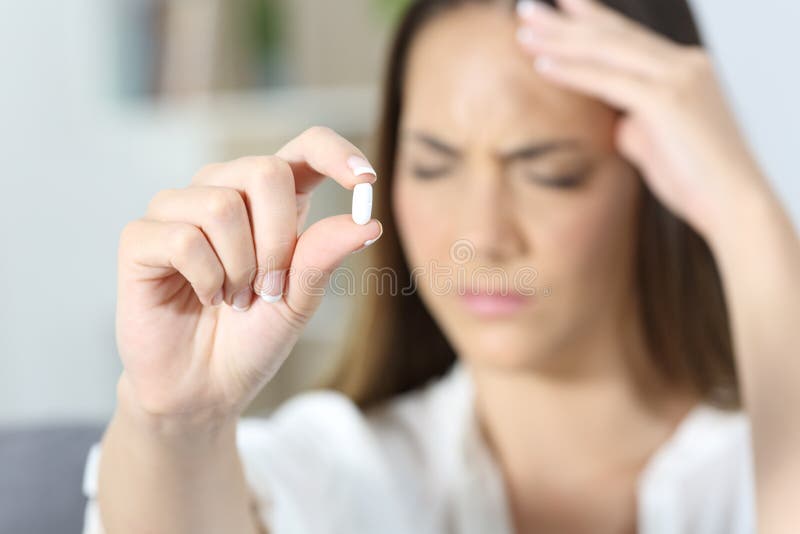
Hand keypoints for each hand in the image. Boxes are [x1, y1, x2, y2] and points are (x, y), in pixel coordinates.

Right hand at [115, 126, 381, 428]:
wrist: (205, 387)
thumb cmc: (253, 337)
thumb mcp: (299, 300)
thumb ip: (323, 257)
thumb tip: (368, 224)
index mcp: (270, 200)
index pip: (305, 147)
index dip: (336, 153)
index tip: (366, 180)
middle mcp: (223, 191)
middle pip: (265, 171)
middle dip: (278, 239)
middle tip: (269, 287)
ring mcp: (178, 209)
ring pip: (221, 205)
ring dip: (240, 266)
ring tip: (235, 298)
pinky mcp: (141, 237)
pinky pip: (184, 239)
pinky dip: (206, 279)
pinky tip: (204, 297)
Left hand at [515, 0, 767, 238]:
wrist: (733, 206)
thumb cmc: (695, 180)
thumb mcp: (656, 142)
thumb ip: (634, 122)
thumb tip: (616, 120)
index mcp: (684, 68)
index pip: (628, 36)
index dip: (591, 17)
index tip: (560, 4)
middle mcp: (684, 63)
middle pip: (613, 34)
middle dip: (566, 20)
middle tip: (526, 8)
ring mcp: (678, 77)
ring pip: (607, 50)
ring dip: (561, 39)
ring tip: (523, 30)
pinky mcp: (668, 99)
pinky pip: (608, 81)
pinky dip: (573, 72)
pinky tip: (541, 65)